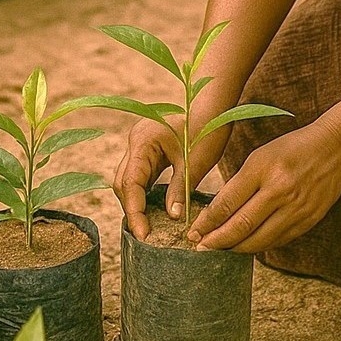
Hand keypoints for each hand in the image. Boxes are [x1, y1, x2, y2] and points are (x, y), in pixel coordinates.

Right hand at [113, 118, 227, 240]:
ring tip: (148, 226)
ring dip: (136, 202)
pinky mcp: (148, 149)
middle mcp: (136, 141)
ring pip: (129, 179)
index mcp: (143, 141)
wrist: (216, 106)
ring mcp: (140, 143)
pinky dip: (144, 193)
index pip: (130, 183)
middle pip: (124, 182)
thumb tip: (172, 217)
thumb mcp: (195, 162)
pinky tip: (154, 209)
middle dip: (132, 209)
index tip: (143, 235)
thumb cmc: (207, 128)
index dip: (135, 212)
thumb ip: (179, 190)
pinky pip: (141, 175)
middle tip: (145, 235)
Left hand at [187, 119, 340, 254]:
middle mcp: (279, 190)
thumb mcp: (261, 156)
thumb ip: (241, 183)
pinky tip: (247, 246)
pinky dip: (259, 246)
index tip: (193, 232)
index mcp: (262, 168)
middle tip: (200, 248)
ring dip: (236, 249)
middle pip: (240, 226)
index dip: (207, 222)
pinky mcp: (309, 220)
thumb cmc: (293, 147)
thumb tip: (219, 213)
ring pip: (259, 240)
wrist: (335, 146)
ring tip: (221, 250)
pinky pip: (278, 241)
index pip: (227, 203)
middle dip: (216, 241)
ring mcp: (296, 208)